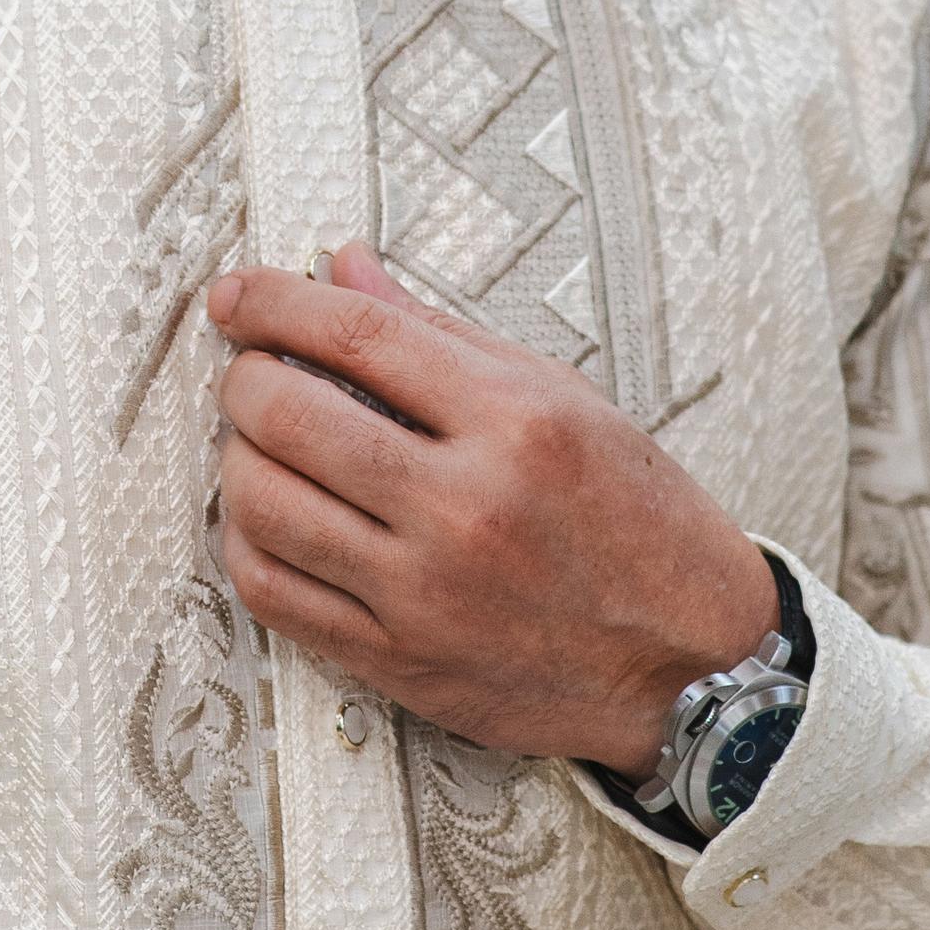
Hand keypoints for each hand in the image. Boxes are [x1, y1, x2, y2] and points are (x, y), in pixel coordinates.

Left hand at [206, 243, 774, 777]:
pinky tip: (267, 517)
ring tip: (259, 443)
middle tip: (251, 369)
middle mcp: (465, 507)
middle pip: (287, 414)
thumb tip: (345, 266)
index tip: (237, 295)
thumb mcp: (563, 400)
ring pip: (262, 504)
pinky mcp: (398, 659)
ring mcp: (425, 592)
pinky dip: (246, 542)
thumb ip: (440, 332)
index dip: (272, 302)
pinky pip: (272, 593)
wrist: (691, 662)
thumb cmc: (636, 524)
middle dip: (244, 377)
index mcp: (515, 423)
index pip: (354, 334)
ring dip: (238, 458)